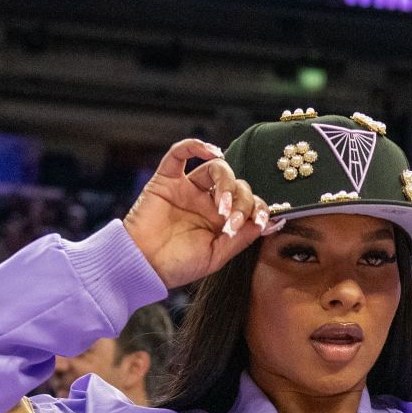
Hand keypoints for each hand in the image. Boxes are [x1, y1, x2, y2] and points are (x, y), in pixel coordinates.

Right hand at [122, 139, 266, 289]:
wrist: (143, 266)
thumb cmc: (177, 266)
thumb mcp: (216, 256)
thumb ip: (241, 238)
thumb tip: (268, 222)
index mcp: (220, 220)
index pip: (248, 202)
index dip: (258, 209)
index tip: (260, 222)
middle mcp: (206, 202)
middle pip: (236, 184)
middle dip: (241, 201)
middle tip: (231, 221)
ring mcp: (187, 189)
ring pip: (216, 168)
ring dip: (225, 183)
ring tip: (221, 205)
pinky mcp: (166, 180)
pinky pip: (180, 154)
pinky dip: (196, 146)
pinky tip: (211, 152)